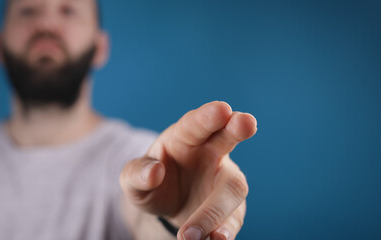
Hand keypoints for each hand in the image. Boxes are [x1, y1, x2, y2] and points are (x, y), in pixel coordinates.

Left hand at [120, 101, 256, 239]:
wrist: (166, 202)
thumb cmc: (151, 180)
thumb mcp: (132, 178)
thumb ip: (137, 173)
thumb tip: (154, 173)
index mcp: (185, 136)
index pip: (196, 123)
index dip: (209, 115)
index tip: (223, 109)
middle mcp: (211, 152)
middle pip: (228, 138)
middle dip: (237, 128)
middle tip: (248, 122)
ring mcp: (223, 180)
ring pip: (231, 187)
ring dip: (217, 208)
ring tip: (196, 233)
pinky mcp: (231, 208)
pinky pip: (232, 218)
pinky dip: (225, 230)